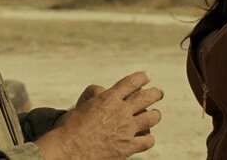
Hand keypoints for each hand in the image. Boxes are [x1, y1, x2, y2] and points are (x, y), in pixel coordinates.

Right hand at [36, 71, 162, 159]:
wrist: (68, 150)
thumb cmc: (68, 129)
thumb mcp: (81, 107)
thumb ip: (95, 100)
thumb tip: (101, 97)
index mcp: (108, 98)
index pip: (131, 82)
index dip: (142, 77)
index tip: (147, 76)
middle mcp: (120, 111)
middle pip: (147, 97)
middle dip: (155, 93)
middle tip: (158, 93)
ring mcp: (127, 129)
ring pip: (152, 117)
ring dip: (154, 115)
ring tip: (154, 115)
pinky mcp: (128, 146)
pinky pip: (148, 141)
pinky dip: (148, 139)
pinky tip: (146, 139)